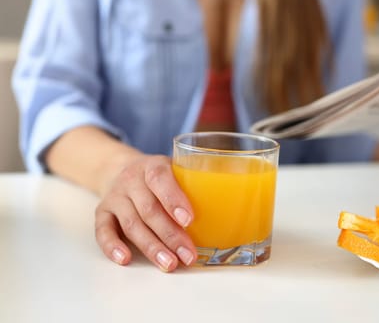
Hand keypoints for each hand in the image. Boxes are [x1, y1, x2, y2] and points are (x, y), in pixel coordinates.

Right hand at [94, 154, 196, 271]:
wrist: (120, 168)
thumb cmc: (159, 176)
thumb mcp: (176, 170)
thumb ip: (193, 185)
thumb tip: (226, 213)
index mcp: (152, 166)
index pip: (161, 180)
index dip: (174, 200)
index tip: (189, 220)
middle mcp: (131, 180)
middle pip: (149, 210)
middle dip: (170, 235)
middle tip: (188, 255)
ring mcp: (115, 197)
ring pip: (131, 224)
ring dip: (151, 246)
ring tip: (169, 264)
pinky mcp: (102, 212)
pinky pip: (103, 230)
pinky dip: (113, 246)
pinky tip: (126, 259)